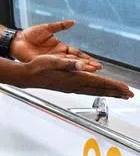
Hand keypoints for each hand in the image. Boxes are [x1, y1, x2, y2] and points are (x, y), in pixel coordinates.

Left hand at [11, 20, 98, 68]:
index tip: (97, 62)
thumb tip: (73, 22)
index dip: (87, 58)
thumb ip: (60, 26)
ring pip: (67, 66)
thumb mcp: (47, 28)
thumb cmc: (29, 34)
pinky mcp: (43, 63)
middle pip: (75, 61)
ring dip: (78, 69)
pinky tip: (72, 73)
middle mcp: (58, 56)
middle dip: (86, 65)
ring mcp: (51, 61)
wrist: (16, 40)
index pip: (77, 54)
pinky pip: (56, 67)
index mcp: (61, 47)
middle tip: (97, 69)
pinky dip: (64, 69)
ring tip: (89, 73)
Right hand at [14, 54, 133, 98]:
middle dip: (116, 92)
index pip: (98, 83)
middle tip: (129, 95)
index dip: (113, 86)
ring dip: (108, 93)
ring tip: (120, 95)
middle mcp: (73, 85)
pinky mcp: (67, 87)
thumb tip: (82, 64)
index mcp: (73, 78)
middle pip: (99, 90)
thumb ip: (68, 63)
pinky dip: (97, 91)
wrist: (25, 76)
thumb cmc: (37, 67)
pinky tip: (99, 90)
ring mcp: (71, 87)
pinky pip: (87, 90)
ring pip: (94, 92)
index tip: (126, 89)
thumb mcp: (52, 60)